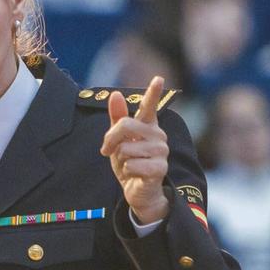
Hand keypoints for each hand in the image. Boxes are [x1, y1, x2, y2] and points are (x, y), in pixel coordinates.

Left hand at [100, 75, 171, 224]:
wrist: (138, 191)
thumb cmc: (130, 163)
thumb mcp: (118, 141)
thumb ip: (117, 118)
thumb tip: (116, 94)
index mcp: (148, 126)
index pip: (150, 106)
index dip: (153, 92)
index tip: (158, 78)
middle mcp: (158, 135)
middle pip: (125, 125)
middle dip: (110, 140)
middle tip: (109, 152)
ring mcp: (161, 151)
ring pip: (125, 148)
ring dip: (120, 160)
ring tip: (129, 165)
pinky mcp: (160, 168)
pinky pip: (131, 165)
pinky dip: (127, 172)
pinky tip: (136, 175)